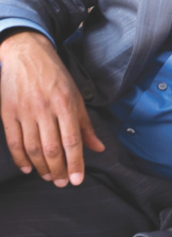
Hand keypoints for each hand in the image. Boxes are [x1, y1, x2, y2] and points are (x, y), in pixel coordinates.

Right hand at [0, 30, 104, 186]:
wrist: (26, 54)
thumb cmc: (55, 76)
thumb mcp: (76, 96)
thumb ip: (86, 125)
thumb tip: (98, 148)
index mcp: (65, 103)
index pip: (72, 140)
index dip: (75, 163)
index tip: (77, 180)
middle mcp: (45, 109)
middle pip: (51, 148)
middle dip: (58, 170)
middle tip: (62, 183)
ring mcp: (24, 111)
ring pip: (32, 148)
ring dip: (41, 167)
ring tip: (49, 177)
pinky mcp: (7, 112)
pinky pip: (13, 141)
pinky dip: (20, 158)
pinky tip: (28, 168)